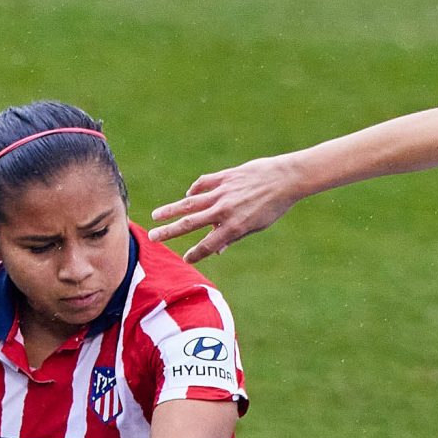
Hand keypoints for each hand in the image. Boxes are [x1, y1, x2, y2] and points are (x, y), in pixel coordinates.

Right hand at [148, 156, 302, 262]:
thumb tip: (217, 249)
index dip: (195, 254)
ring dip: (171, 210)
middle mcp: (224, 210)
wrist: (285, 179)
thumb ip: (234, 236)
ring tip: (155, 216)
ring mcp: (222, 192)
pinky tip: (188, 195)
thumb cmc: (273, 207)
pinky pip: (203, 184)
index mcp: (233, 226)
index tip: (185, 259)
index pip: (207, 245)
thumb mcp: (256, 226)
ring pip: (190, 202)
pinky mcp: (224, 177)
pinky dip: (194, 190)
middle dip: (169, 232)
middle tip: (152, 238)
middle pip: (190, 223)